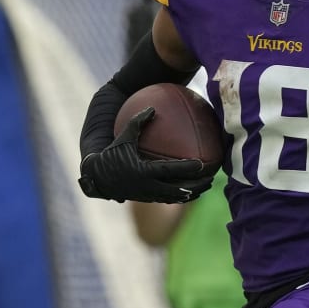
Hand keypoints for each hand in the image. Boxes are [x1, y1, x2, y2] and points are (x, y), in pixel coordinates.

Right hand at [77, 107, 211, 203]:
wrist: (96, 178)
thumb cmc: (110, 154)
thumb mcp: (123, 137)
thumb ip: (138, 122)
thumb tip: (152, 108)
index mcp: (143, 171)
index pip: (170, 171)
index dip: (187, 168)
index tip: (201, 164)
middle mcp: (148, 186)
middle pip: (179, 189)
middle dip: (197, 186)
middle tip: (211, 179)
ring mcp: (148, 195)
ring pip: (175, 197)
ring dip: (192, 194)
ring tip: (206, 187)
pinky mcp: (147, 199)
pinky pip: (168, 199)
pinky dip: (181, 195)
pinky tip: (191, 190)